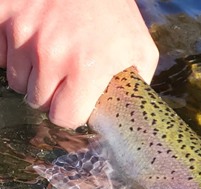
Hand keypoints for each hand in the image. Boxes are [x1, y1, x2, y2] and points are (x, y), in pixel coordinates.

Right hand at [0, 0, 158, 128]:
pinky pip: (1, 55)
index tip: (74, 105)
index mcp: (86, 67)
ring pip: (16, 80)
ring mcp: (23, 32)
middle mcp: (51, 53)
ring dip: (31, 75)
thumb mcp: (139, 48)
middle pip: (37, 100)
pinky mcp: (4, 14)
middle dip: (50, 95)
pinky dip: (12, 52)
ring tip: (50, 57)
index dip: (69, 114)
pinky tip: (32, 41)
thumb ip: (134, 83)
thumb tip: (125, 110)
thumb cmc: (114, 7)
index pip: (63, 117)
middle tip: (63, 78)